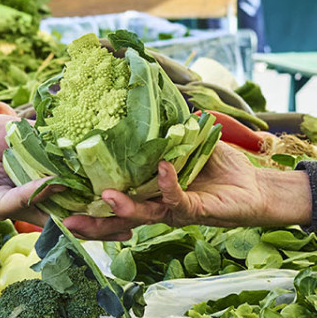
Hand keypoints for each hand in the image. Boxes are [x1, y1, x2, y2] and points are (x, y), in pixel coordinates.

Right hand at [60, 143, 311, 238]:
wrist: (255, 185)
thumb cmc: (218, 166)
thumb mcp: (185, 142)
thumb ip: (163, 128)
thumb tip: (141, 95)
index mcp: (147, 193)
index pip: (112, 202)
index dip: (88, 205)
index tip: (61, 200)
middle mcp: (156, 207)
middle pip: (119, 219)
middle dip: (93, 222)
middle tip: (68, 220)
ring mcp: (174, 211)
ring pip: (143, 214)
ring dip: (124, 206)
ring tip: (108, 194)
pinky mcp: (195, 211)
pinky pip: (176, 200)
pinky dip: (167, 183)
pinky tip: (161, 168)